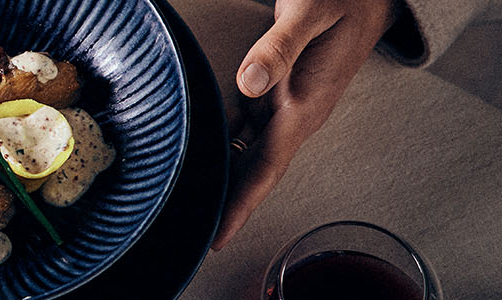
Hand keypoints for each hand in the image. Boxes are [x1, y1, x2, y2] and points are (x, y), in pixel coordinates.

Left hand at [211, 0, 399, 249]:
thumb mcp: (311, 12)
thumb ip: (280, 47)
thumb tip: (249, 83)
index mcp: (306, 105)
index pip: (266, 169)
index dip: (240, 205)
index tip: (219, 238)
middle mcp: (296, 112)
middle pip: (254, 170)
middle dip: (226, 205)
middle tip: (193, 232)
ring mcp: (287, 102)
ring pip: (247, 152)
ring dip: (222, 177)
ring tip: (190, 202)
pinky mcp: (279, 89)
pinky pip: (246, 127)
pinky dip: (223, 145)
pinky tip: (201, 152)